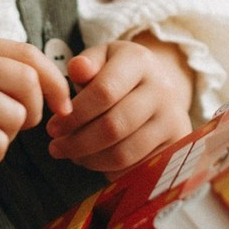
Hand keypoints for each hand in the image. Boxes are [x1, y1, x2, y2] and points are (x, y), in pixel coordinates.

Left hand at [45, 35, 192, 175]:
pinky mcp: (175, 146)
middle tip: (56, 148)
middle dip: (77, 142)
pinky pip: (137, 169)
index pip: (104, 92)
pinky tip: (95, 161)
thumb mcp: (103, 58)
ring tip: (73, 155)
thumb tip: (76, 68)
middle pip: (113, 127)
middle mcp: (162, 90)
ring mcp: (172, 119)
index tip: (52, 127)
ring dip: (90, 160)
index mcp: (140, 61)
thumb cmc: (120, 72)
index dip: (75, 114)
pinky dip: (111, 171)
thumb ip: (86, 63)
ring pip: (124, 153)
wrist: (159, 85)